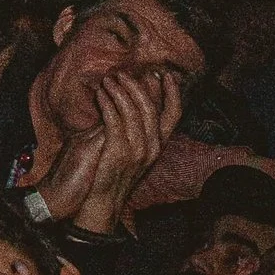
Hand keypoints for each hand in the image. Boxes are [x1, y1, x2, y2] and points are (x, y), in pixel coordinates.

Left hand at [36, 66, 178, 234]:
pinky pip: (114, 119)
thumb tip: (131, 100)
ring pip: (133, 110)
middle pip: (151, 107)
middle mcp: (152, 147)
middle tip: (122, 73)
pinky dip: (107, 102)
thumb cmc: (112, 171)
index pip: (174, 115)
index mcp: (158, 145)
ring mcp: (137, 150)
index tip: (165, 74)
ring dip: (119, 90)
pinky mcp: (118, 152)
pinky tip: (100, 94)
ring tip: (108, 79)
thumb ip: (134, 127)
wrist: (101, 201)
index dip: (173, 92)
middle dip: (137, 85)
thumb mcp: (130, 148)